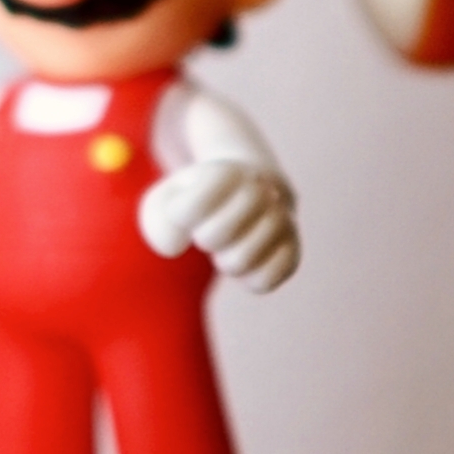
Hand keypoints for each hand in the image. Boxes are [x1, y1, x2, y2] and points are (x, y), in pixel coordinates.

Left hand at [139, 160, 298, 291]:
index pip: (189, 210)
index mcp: (226, 172)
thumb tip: (177, 247)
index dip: (180, 216)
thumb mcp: (167, 199)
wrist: (248, 188)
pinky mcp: (293, 249)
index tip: (189, 208)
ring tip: (228, 247)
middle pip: (215, 236)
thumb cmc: (197, 197)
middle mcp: (262, 191)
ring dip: (225, 262)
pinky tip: (247, 261)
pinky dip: (248, 280)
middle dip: (203, 239)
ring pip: (241, 261)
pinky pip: (265, 280)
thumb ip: (160, 222)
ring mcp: (283, 219)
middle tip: (209, 231)